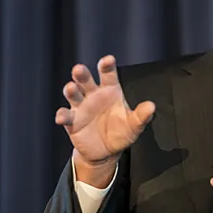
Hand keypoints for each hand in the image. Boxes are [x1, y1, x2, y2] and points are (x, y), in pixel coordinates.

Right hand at [54, 55, 155, 186]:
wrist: (106, 152)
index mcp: (110, 90)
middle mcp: (93, 95)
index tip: (107, 60)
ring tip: (71, 88)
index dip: (107, 66)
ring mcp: (81, 107)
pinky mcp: (72, 121)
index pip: (108, 74)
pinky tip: (61, 118)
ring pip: (73, 94)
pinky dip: (62, 116)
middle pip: (85, 80)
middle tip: (79, 69)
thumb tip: (151, 107)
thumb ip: (141, 116)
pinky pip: (65, 116)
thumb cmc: (121, 132)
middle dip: (82, 74)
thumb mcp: (134, 126)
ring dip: (70, 90)